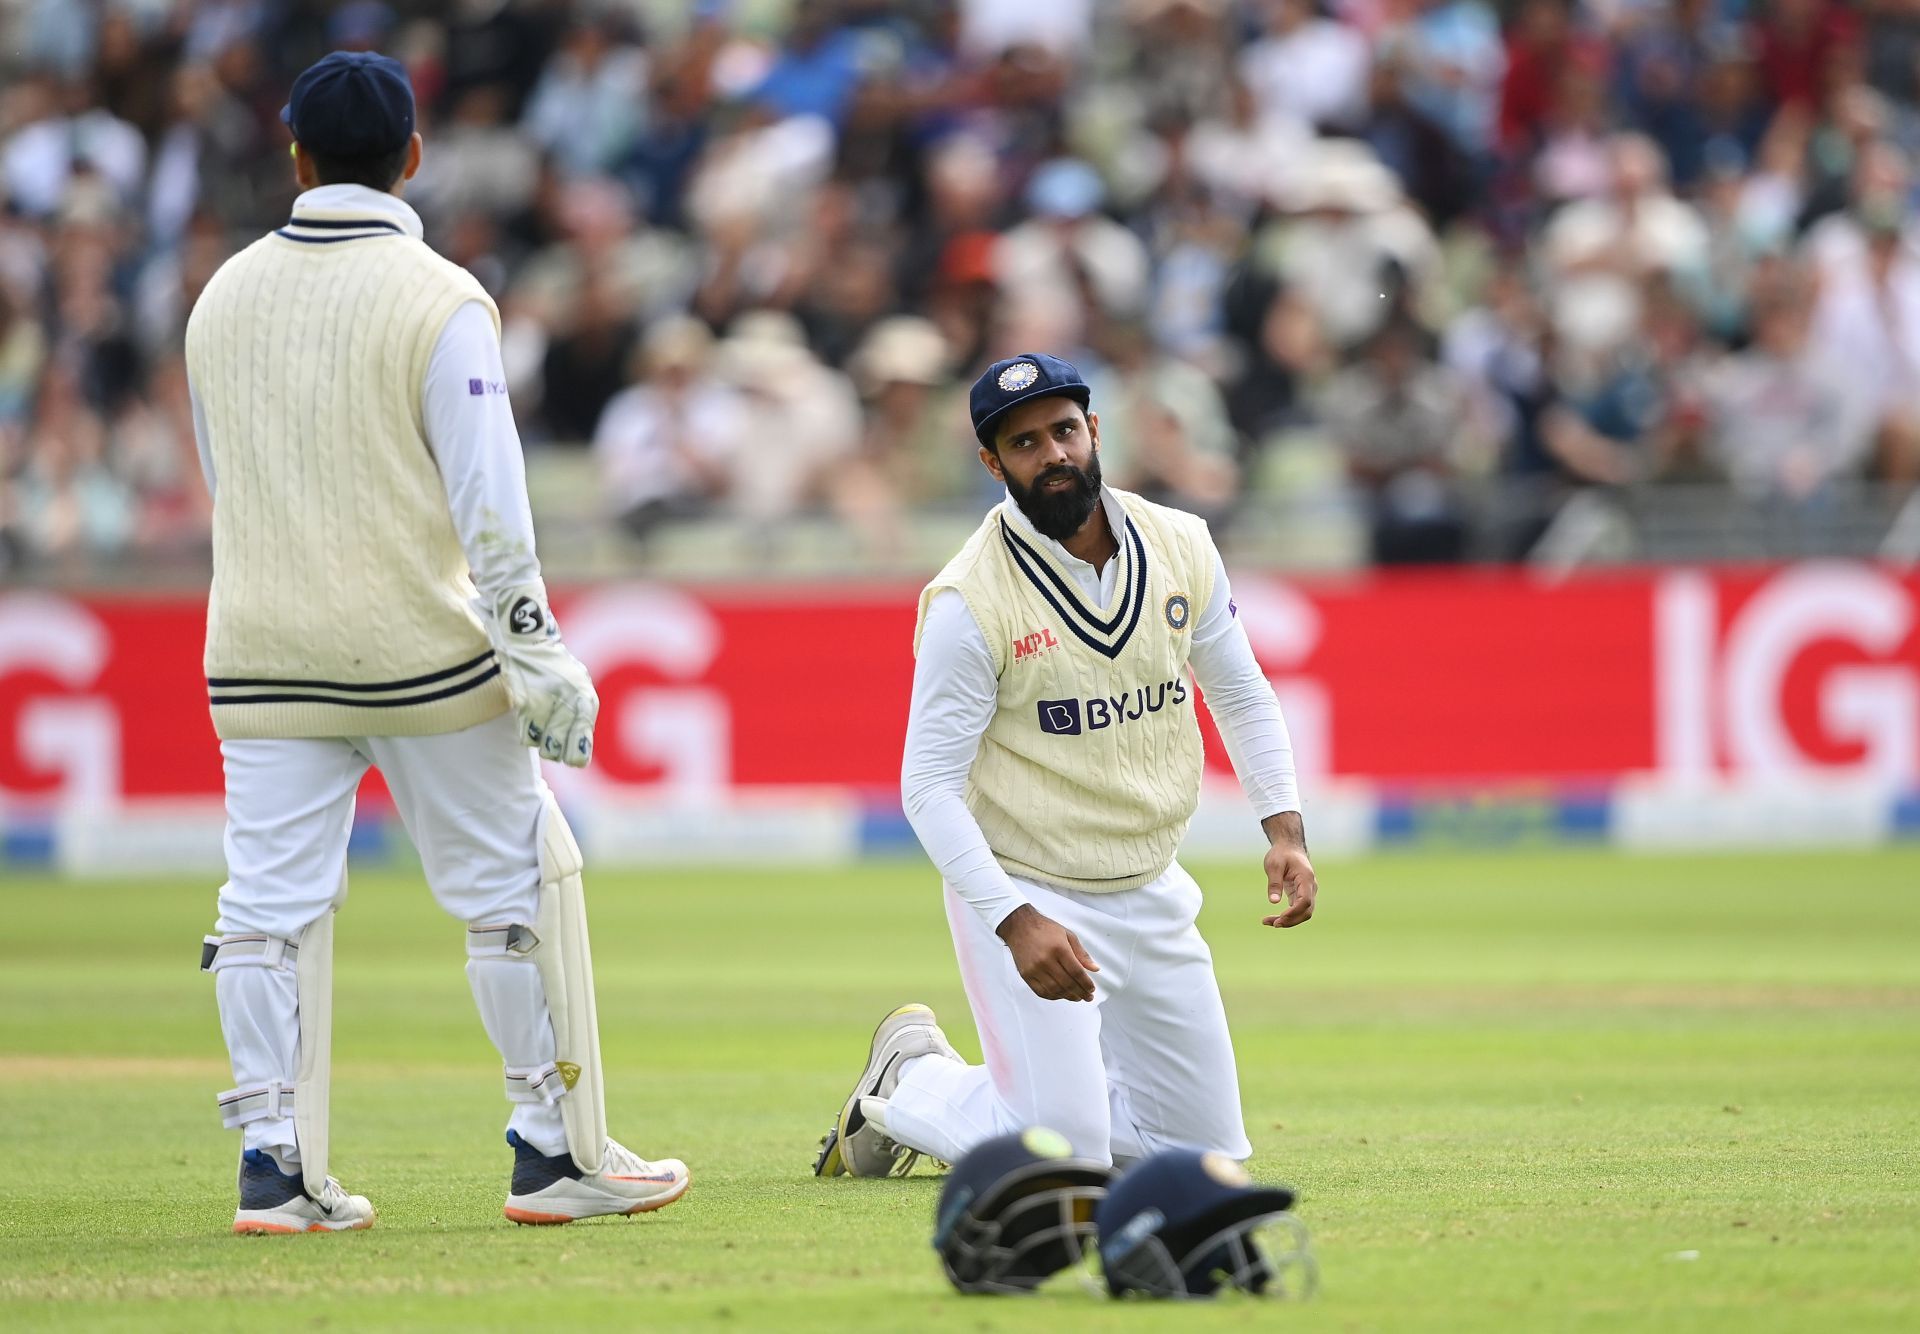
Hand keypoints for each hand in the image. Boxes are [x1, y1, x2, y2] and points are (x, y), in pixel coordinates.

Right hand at [478, 583, 597, 767]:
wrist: (528, 642)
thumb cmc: (556, 667)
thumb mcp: (578, 686)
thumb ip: (582, 714)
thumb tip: (580, 749)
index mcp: (586, 700)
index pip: (582, 744)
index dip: (576, 755)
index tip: (573, 758)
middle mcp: (568, 703)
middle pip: (560, 750)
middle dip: (557, 751)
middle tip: (555, 742)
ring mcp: (545, 704)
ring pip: (541, 745)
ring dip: (541, 741)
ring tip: (542, 726)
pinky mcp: (524, 703)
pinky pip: (525, 734)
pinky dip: (527, 732)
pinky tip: (530, 718)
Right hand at [995, 905, 1098, 1001]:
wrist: (1019, 926)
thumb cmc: (1045, 929)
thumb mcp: (1068, 935)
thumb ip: (1082, 953)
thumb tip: (1095, 969)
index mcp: (1059, 949)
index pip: (1076, 972)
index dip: (1086, 983)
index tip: (1092, 989)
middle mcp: (1046, 960)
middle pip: (1067, 983)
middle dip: (1080, 993)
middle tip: (1088, 997)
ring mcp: (1034, 969)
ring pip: (1055, 990)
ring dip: (1068, 996)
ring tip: (1077, 997)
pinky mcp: (1026, 975)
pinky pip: (1041, 992)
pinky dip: (1053, 996)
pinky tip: (1061, 995)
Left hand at [1263, 842, 1316, 927]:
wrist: (1289, 847)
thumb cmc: (1281, 854)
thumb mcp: (1274, 865)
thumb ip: (1274, 883)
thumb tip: (1273, 902)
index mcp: (1306, 878)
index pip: (1305, 901)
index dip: (1294, 912)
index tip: (1280, 917)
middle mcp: (1310, 887)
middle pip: (1306, 911)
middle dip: (1291, 920)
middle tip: (1272, 923)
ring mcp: (1307, 892)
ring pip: (1302, 913)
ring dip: (1288, 921)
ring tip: (1267, 922)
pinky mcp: (1301, 895)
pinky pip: (1297, 910)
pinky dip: (1287, 916)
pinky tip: (1273, 920)